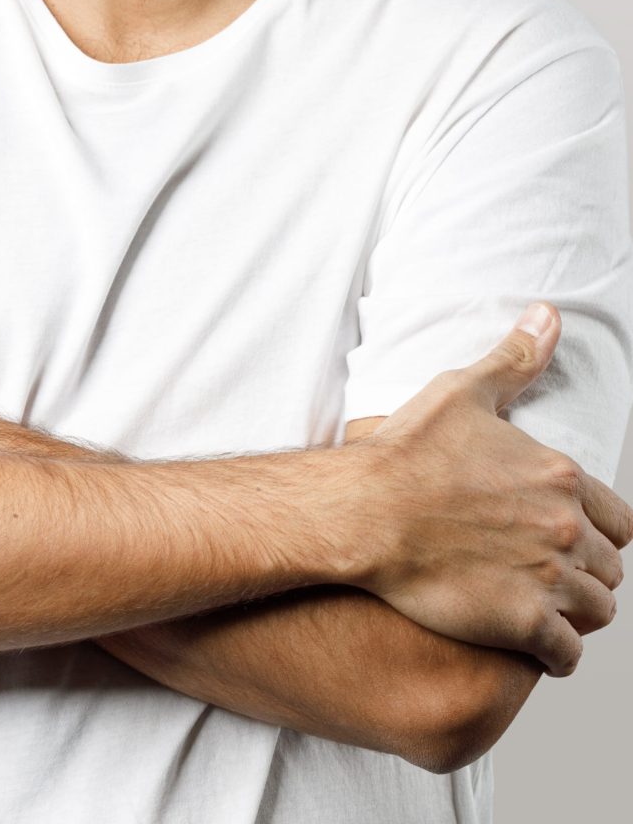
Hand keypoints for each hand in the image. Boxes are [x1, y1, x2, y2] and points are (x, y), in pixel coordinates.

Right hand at [353, 303, 631, 677]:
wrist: (363, 511)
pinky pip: (566, 655)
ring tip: (545, 609)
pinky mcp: (521, 622)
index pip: (618, 520)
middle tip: (549, 575)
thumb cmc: (407, 453)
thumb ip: (516, 358)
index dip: (596, 531)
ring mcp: (546, 578)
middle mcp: (563, 528)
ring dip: (576, 613)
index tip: (566, 537)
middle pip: (608, 568)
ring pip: (596, 610)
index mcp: (559, 477)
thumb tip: (549, 315)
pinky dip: (556, 655)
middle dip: (585, 573)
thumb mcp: (464, 392)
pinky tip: (533, 645)